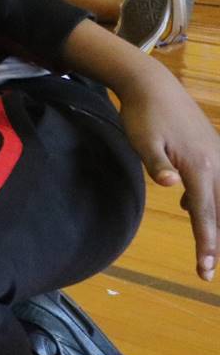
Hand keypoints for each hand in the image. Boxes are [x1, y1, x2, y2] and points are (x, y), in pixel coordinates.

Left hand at [117, 68, 219, 280]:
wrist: (152, 84)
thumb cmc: (143, 114)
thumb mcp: (142, 140)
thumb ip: (156, 164)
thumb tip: (170, 185)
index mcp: (198, 167)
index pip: (205, 213)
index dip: (207, 243)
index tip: (206, 268)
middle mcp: (216, 164)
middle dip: (217, 241)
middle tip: (207, 269)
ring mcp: (218, 156)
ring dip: (216, 220)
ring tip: (207, 246)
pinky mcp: (213, 150)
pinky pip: (218, 183)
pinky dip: (211, 199)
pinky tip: (189, 202)